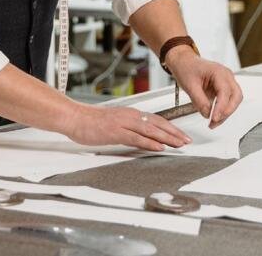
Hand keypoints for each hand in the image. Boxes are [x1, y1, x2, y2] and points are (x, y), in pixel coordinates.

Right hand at [63, 104, 192, 151]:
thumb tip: (141, 137)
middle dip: (174, 132)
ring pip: (151, 130)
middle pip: (158, 123)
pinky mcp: (115, 132)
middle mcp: (130, 116)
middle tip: (187, 141)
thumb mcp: (114, 124)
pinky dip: (149, 143)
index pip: (156, 120)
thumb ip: (128, 129)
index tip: (181, 135)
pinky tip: (159, 147)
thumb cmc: (91, 122)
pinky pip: (136, 138)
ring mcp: (123, 123)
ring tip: (179, 144)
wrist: (75, 117)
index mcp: (131, 114)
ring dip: (167, 137)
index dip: (171, 127)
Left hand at [165, 46, 242, 127]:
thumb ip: (199, 101)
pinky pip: (228, 100)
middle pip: (236, 96)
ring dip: (226, 113)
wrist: (184, 62)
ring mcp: (226, 81)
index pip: (225, 92)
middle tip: (215, 122)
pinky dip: (223, 110)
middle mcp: (226, 75)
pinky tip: (215, 117)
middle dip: (227, 111)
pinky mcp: (223, 87)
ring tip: (213, 123)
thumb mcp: (189, 85)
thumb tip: (207, 114)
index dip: (221, 107)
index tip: (214, 118)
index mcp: (218, 71)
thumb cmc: (186, 68)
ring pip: (234, 100)